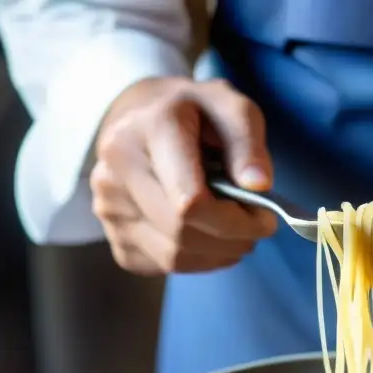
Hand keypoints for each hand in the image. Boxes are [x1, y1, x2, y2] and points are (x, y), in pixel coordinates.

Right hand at [91, 77, 277, 274]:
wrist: (143, 119)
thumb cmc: (195, 113)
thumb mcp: (230, 107)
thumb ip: (248, 143)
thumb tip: (259, 186)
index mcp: (149, 130)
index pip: (190, 201)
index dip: (235, 221)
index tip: (264, 218)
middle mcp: (116, 170)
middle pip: (182, 234)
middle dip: (231, 239)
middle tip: (257, 228)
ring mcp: (108, 206)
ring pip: (173, 257)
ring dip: (218, 254)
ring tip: (238, 233)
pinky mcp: (114, 236)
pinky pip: (163, 266)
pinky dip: (199, 260)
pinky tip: (211, 237)